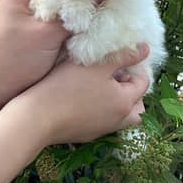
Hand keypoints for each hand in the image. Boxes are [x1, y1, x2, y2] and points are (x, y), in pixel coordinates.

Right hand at [14, 44, 149, 144]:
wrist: (37, 116)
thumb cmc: (68, 86)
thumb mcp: (97, 64)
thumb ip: (124, 56)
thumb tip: (146, 48)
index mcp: (125, 103)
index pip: (143, 83)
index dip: (134, 67)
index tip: (119, 58)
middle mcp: (117, 120)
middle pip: (136, 104)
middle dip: (130, 87)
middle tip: (114, 73)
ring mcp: (101, 129)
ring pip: (120, 114)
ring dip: (116, 99)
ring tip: (99, 83)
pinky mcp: (86, 133)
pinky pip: (103, 119)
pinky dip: (101, 108)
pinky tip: (84, 95)